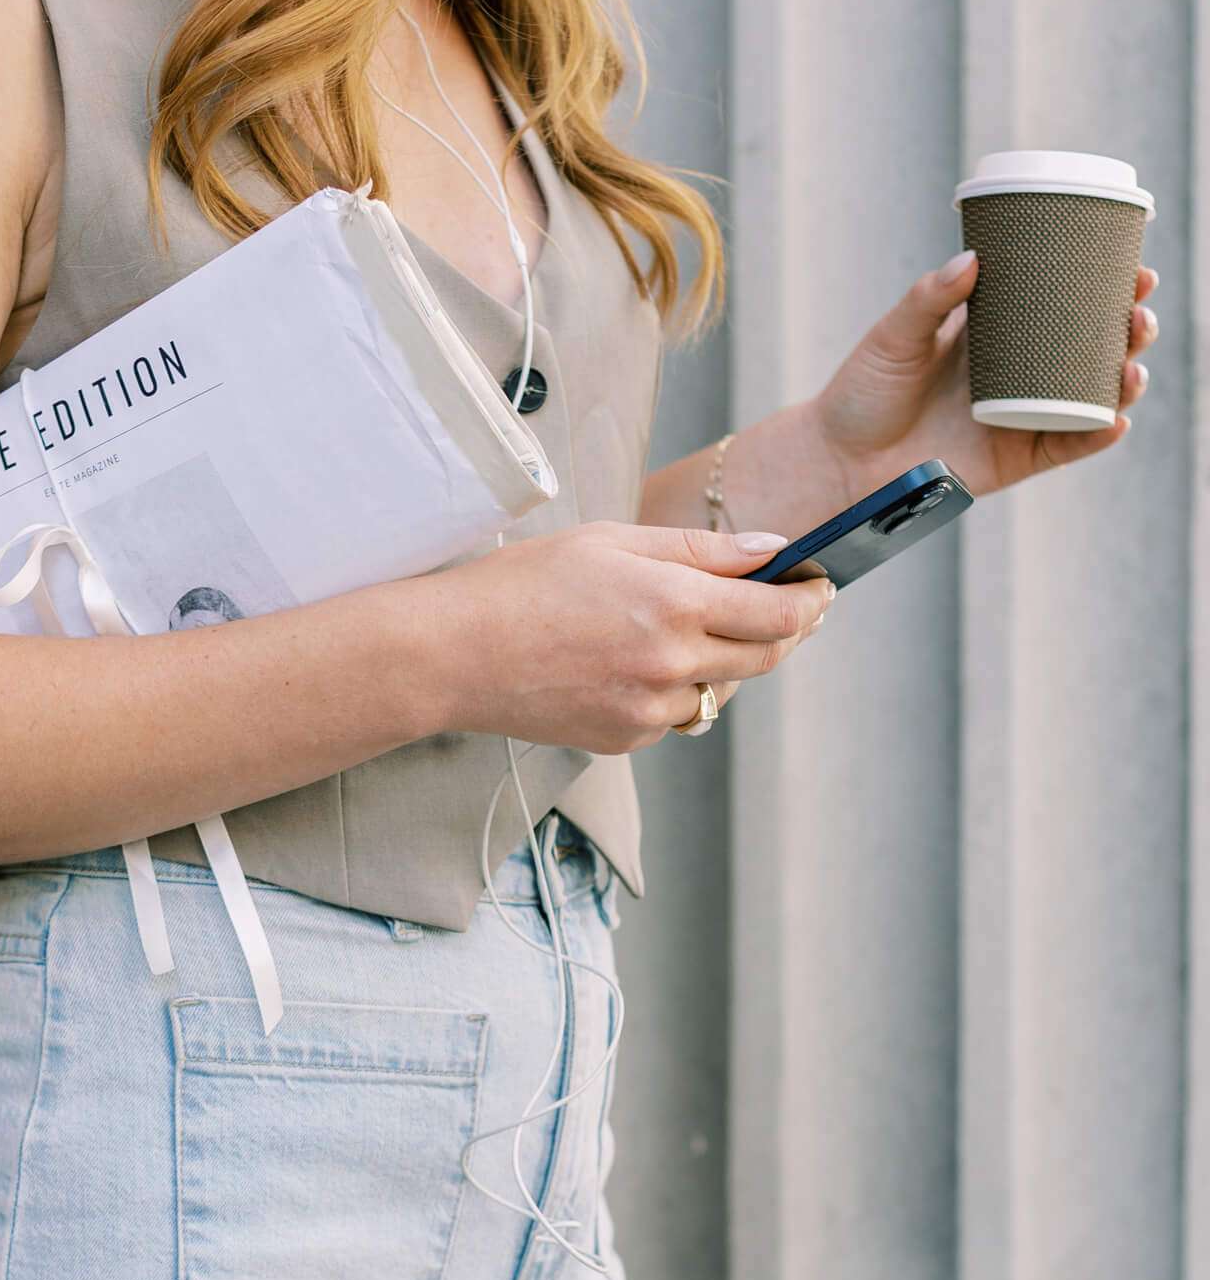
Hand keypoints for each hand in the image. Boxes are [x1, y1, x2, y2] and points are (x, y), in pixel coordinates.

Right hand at [426, 522, 834, 752]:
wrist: (457, 655)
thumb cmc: (525, 584)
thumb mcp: (613, 540)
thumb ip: (701, 548)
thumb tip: (772, 551)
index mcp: (673, 602)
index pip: (780, 613)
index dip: (812, 601)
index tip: (823, 588)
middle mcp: (671, 663)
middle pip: (765, 657)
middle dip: (786, 631)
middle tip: (791, 607)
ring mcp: (650, 710)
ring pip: (721, 689)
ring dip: (724, 660)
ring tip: (689, 627)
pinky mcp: (628, 739)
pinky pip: (677, 713)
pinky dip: (675, 688)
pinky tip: (633, 660)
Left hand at [810, 249, 1159, 503]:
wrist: (840, 460)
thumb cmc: (863, 392)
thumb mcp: (895, 335)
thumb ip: (930, 298)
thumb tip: (972, 258)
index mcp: (997, 333)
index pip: (1063, 302)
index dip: (1103, 285)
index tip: (1131, 265)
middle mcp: (1019, 372)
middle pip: (1091, 346)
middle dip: (1128, 327)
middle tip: (1137, 309)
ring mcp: (1022, 415)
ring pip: (1091, 394)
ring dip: (1125, 375)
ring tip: (1133, 358)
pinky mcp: (1015, 457)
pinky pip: (1069, 445)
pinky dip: (1098, 432)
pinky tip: (1116, 415)